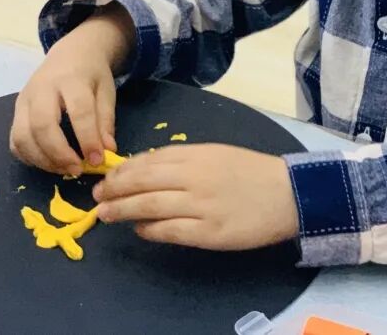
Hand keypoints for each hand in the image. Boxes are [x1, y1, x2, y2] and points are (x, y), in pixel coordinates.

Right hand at [10, 7, 133, 174]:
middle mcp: (41, 88)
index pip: (78, 111)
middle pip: (42, 125)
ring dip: (42, 160)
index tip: (97, 160)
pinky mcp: (15, 111)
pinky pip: (15, 141)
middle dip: (58, 153)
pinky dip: (29, 157)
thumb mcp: (106, 91)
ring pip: (22, 136)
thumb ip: (106, 120)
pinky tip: (48, 162)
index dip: (87, 138)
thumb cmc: (91, 74)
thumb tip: (106, 151)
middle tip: (77, 169)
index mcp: (71, 79)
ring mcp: (24, 100)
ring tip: (65, 169)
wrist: (70, 53)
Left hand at [92, 144, 299, 250]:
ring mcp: (201, 205)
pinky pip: (170, 231)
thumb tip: (148, 169)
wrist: (289, 193)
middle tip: (97, 197)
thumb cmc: (252, 172)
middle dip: (114, 190)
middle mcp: (195, 177)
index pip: (149, 161)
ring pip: (150, 206)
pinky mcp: (209, 232)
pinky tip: (140, 230)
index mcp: (197, 155)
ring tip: (107, 214)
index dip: (123, 171)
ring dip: (123, 210)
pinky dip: (150, 230)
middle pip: (143, 182)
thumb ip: (185, 160)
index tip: (107, 178)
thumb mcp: (218, 153)